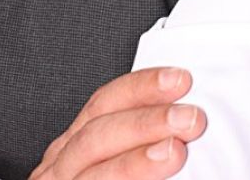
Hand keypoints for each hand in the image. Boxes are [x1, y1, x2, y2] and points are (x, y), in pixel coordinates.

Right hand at [29, 66, 205, 179]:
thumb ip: (142, 149)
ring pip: (91, 171)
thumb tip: (189, 129)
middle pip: (96, 134)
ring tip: (174, 152)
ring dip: (135, 161)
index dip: (140, 88)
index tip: (180, 80)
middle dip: (145, 122)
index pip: (103, 104)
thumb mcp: (113, 165)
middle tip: (190, 118)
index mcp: (74, 148)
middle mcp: (59, 170)